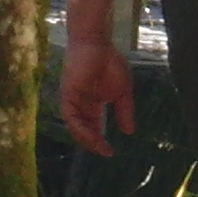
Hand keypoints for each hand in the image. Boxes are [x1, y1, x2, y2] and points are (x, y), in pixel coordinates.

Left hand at [59, 37, 133, 155]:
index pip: (92, 127)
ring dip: (87, 139)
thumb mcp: (123, 91)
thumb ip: (124, 111)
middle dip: (93, 143)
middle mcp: (80, 105)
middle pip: (83, 130)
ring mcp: (72, 100)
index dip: (100, 140)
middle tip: (105, 152)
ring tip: (100, 148)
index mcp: (91, 103)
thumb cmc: (110, 62)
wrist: (97, 43)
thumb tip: (129, 132)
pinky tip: (92, 136)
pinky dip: (80, 128)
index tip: (111, 152)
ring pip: (76, 127)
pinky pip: (71, 117)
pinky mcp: (68, 95)